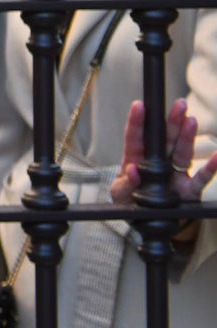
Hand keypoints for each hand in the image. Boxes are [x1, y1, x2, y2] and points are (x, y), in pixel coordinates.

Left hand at [109, 98, 216, 228]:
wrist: (146, 223)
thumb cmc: (130, 203)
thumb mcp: (120, 195)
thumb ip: (125, 184)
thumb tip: (132, 170)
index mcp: (137, 159)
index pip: (136, 138)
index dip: (138, 121)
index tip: (139, 106)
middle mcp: (158, 162)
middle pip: (165, 139)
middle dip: (172, 121)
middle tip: (179, 104)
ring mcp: (175, 174)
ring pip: (182, 152)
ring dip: (187, 137)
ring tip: (191, 120)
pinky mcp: (189, 190)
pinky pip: (201, 178)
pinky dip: (211, 167)